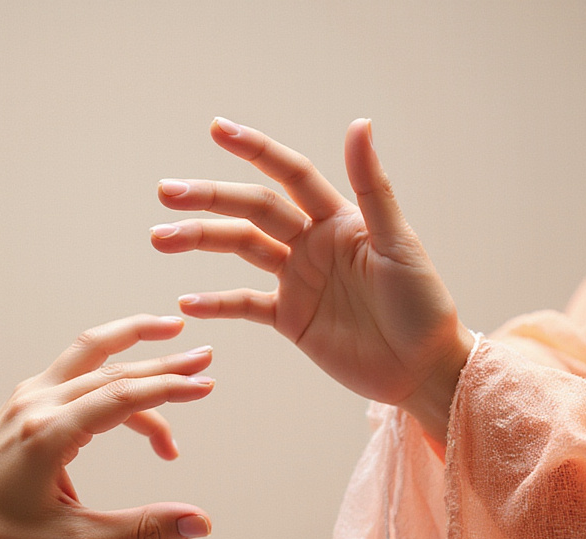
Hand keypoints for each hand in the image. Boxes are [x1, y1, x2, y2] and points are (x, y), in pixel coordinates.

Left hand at [0, 314, 214, 538]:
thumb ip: (139, 530)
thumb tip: (199, 524)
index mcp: (49, 432)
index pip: (123, 396)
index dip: (169, 388)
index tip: (208, 382)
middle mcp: (36, 404)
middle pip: (110, 366)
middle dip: (162, 361)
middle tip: (206, 356)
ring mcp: (24, 400)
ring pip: (87, 356)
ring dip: (131, 346)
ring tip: (174, 349)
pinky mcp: (19, 406)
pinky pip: (71, 374)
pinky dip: (107, 376)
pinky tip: (129, 404)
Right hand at [150, 117, 473, 440]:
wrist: (423, 368)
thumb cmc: (424, 304)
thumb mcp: (398, 245)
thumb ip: (372, 188)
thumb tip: (359, 124)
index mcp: (338, 219)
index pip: (289, 174)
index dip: (254, 150)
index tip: (217, 129)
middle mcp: (312, 242)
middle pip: (252, 210)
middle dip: (209, 199)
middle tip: (167, 193)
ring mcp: (297, 280)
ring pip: (240, 249)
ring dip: (201, 241)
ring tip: (162, 239)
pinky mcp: (290, 318)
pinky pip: (244, 304)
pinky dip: (215, 302)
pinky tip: (186, 301)